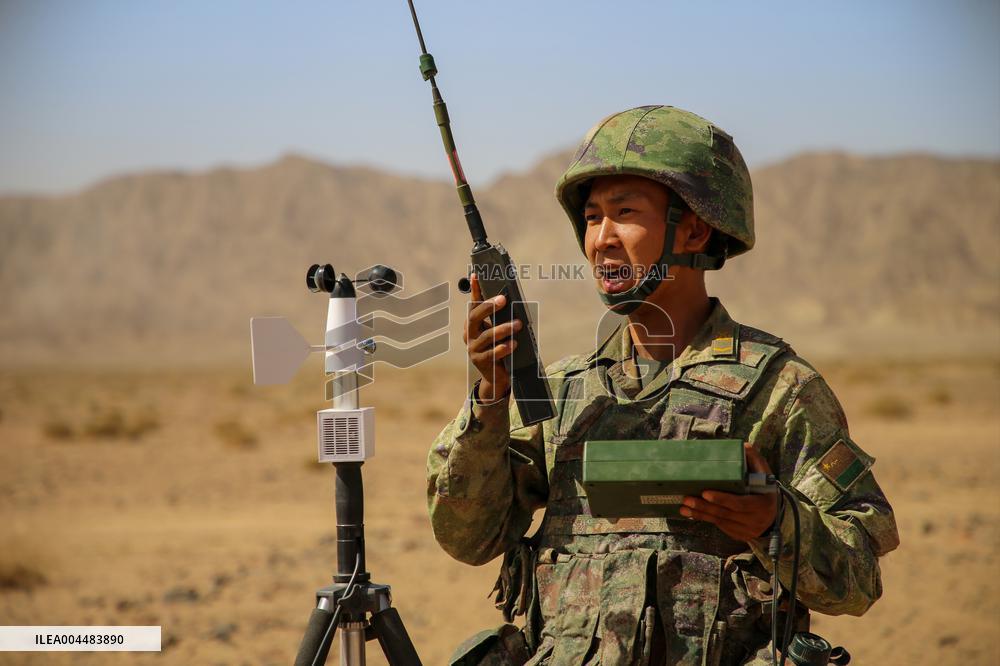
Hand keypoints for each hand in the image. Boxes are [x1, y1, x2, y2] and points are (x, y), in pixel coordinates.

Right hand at [463, 273, 519, 402]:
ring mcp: (473, 348)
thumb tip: (511, 300)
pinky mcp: (480, 361)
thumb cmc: (499, 348)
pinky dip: (504, 347)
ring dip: (503, 328)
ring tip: (518, 324)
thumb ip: (500, 318)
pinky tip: (514, 344)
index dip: (474, 290)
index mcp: (472, 324)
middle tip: (503, 299)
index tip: (476, 275)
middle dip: (488, 306)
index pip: (473, 304)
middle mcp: (469, 334)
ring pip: (487, 336)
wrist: (496, 377)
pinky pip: (492, 353)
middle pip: (475, 317)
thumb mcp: (498, 331)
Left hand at [678, 443, 777, 540]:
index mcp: (762, 504)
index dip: (722, 499)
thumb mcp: (765, 476)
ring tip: (684, 507)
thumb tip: (744, 446)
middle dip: (704, 506)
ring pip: (720, 521)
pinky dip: (705, 519)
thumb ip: (755, 461)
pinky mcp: (738, 534)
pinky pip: (719, 526)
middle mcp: (755, 520)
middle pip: (725, 513)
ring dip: (700, 513)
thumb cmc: (765, 491)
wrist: (773, 516)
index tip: (705, 493)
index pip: (740, 504)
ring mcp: (746, 530)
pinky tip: (691, 513)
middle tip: (687, 498)